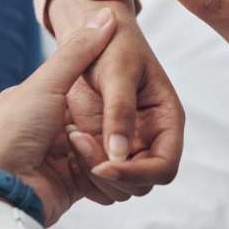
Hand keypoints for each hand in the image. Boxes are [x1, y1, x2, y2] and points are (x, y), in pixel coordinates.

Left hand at [0, 8, 118, 225]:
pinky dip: (98, 178)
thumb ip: (79, 52)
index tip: (114, 96)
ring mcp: (67, 157)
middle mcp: (58, 127)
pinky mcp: (74, 185)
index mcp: (46, 99)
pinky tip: (77, 172)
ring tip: (72, 151)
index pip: (91, 91)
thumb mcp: (46, 83)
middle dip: (105, 131)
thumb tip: (105, 13)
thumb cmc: (12, 132)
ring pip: (111, 154)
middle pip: (106, 125)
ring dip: (97, 155)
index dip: (107, 95)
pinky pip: (105, 181)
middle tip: (83, 130)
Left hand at [48, 0, 184, 194]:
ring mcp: (120, 146)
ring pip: (119, 188)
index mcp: (159, 115)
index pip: (164, 164)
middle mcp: (143, 135)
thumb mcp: (107, 72)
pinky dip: (82, 176)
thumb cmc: (103, 48)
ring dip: (92, 171)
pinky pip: (98, 186)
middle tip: (77, 138)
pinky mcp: (98, 155)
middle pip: (141, 181)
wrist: (78, 40)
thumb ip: (118, 108)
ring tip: (69, 133)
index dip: (139, 172)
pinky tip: (64, 145)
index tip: (105, 165)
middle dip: (111, 171)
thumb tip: (121, 153)